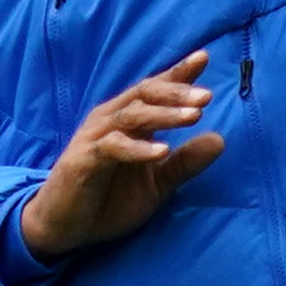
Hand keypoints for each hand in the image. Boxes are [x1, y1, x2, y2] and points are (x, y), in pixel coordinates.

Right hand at [17, 59, 225, 261]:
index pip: (154, 90)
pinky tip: (162, 151)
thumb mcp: (157, 183)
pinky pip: (112, 147)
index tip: (204, 57)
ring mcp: (95, 138)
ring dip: (164, 115)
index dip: (177, 74)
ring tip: (194, 117)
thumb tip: (220, 140)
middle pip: (145, 95)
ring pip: (131, 116)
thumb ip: (185, 162)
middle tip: (207, 96)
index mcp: (127, 121)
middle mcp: (110, 121)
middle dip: (176, 92)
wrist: (65, 227)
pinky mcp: (83, 160)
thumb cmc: (109, 199)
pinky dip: (138, 149)